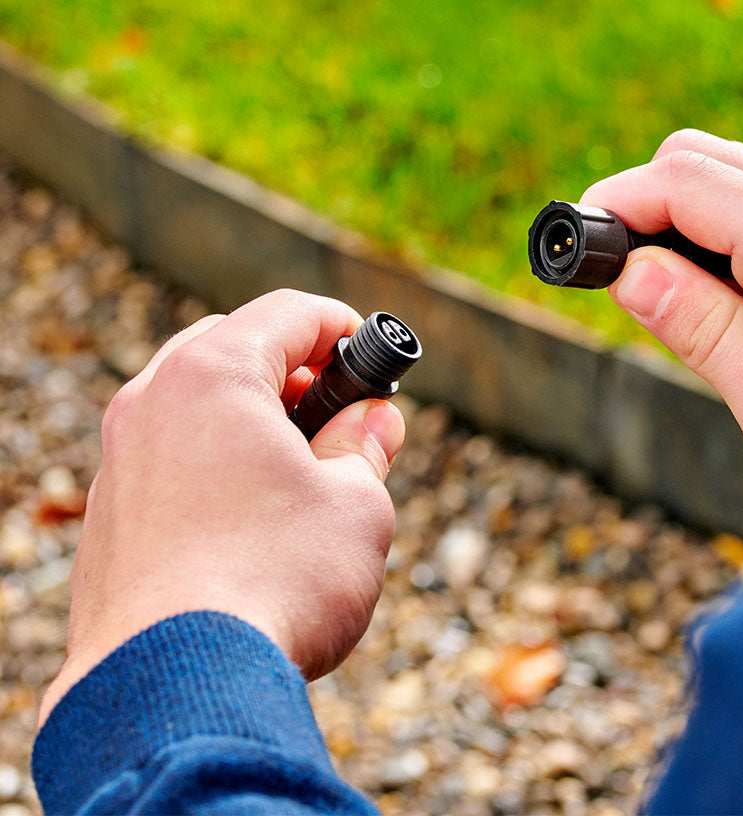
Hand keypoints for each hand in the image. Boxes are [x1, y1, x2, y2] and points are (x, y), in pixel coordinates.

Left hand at [38, 289, 403, 726]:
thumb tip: (373, 420)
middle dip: (294, 371)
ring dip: (252, 420)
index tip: (372, 357)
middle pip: (231, 349)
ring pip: (194, 406)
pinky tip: (252, 520)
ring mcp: (118, 462)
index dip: (342, 327)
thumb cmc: (276, 581)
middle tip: (338, 414)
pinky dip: (215, 464)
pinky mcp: (107, 519)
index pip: (287, 313)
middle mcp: (151, 403)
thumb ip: (366, 446)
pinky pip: (168, 460)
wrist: (171, 692)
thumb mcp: (355, 502)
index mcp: (212, 376)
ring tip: (302, 473)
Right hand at [582, 129, 742, 500]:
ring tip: (647, 288)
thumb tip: (630, 270)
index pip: (686, 182)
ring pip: (731, 178)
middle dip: (639, 198)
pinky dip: (711, 233)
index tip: (572, 248)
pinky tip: (701, 292)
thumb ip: (702, 329)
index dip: (615, 202)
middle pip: (703, 159)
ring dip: (674, 214)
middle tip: (605, 271)